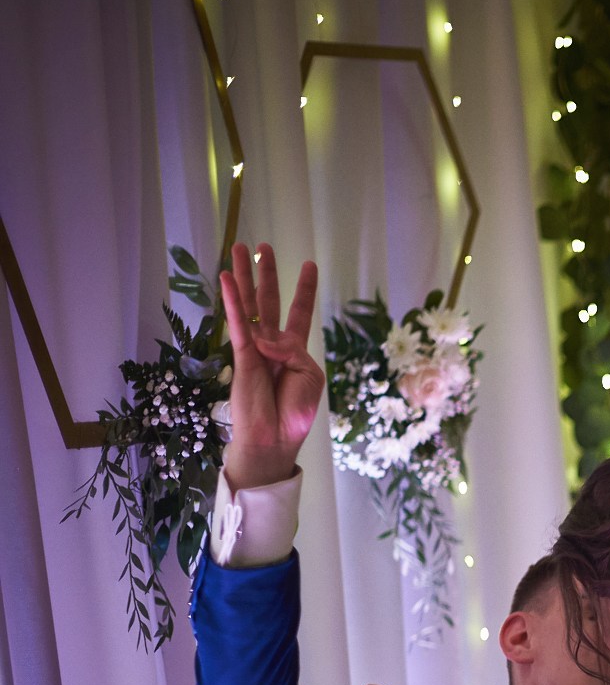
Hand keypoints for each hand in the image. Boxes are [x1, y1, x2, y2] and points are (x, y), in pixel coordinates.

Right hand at [220, 242, 322, 489]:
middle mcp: (273, 344)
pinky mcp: (240, 355)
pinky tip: (224, 278)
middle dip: (266, 274)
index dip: (304, 290)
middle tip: (262, 247)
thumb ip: (295, 351)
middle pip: (269, 300)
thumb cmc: (295, 410)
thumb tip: (266, 338)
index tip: (309, 265)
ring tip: (239, 249)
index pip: (299, 313)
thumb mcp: (310, 376)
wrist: (274, 437)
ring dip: (243, 277)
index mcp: (294, 350)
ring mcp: (254, 347)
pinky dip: (231, 301)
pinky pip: (237, 323)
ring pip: (249, 305)